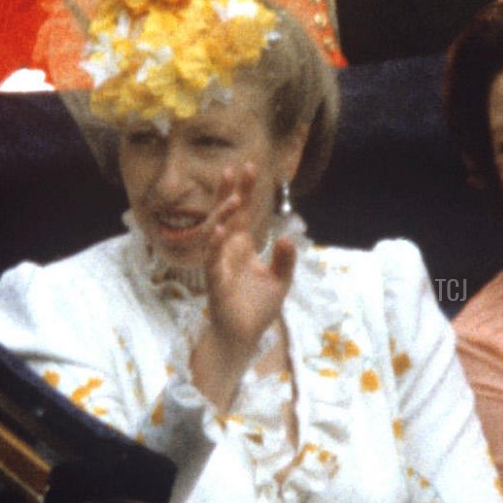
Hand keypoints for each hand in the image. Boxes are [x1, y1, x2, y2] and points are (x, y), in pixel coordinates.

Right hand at [188, 164, 295, 409]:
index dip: (245, 191)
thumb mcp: (280, 281)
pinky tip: (220, 230)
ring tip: (232, 198)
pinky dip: (215, 246)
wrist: (245, 335)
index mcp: (243, 246)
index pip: (243, 213)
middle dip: (229, 193)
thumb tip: (288, 238)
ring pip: (217, 234)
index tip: (249, 167)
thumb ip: (285, 259)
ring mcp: (220, 264)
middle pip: (227, 216)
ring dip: (223, 216)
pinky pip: (213, 261)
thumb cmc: (258, 307)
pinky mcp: (216, 283)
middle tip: (234, 168)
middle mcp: (228, 250)